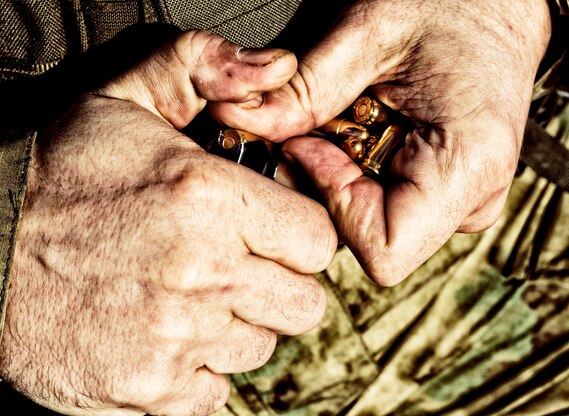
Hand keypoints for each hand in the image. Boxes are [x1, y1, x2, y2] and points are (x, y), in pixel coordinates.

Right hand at [0, 30, 336, 414]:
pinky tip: (167, 334)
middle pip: (304, 303)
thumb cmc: (57, 178)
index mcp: (207, 198)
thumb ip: (203, 66)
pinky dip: (199, 370)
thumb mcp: (125, 97)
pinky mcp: (148, 386)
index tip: (274, 233)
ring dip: (238, 325)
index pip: (318, 240)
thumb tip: (278, 67)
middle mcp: (201, 272)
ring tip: (193, 296)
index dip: (300, 236)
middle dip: (281, 284)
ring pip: (262, 347)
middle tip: (241, 265)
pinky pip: (215, 390)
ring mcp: (176, 337)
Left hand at [211, 0, 551, 284]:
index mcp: (468, 166)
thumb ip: (302, 92)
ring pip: (374, 228)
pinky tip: (365, 130)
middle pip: (372, 241)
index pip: (382, 248)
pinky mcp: (449, 196)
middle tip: (316, 127)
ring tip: (349, 120)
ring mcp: (463, 202)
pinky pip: (387, 208)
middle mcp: (475, 199)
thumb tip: (238, 124)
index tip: (310, 145)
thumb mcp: (367, 34)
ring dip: (341, 180)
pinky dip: (359, 176)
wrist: (499, 4)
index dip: (332, 204)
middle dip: (327, 190)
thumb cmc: (450, 6)